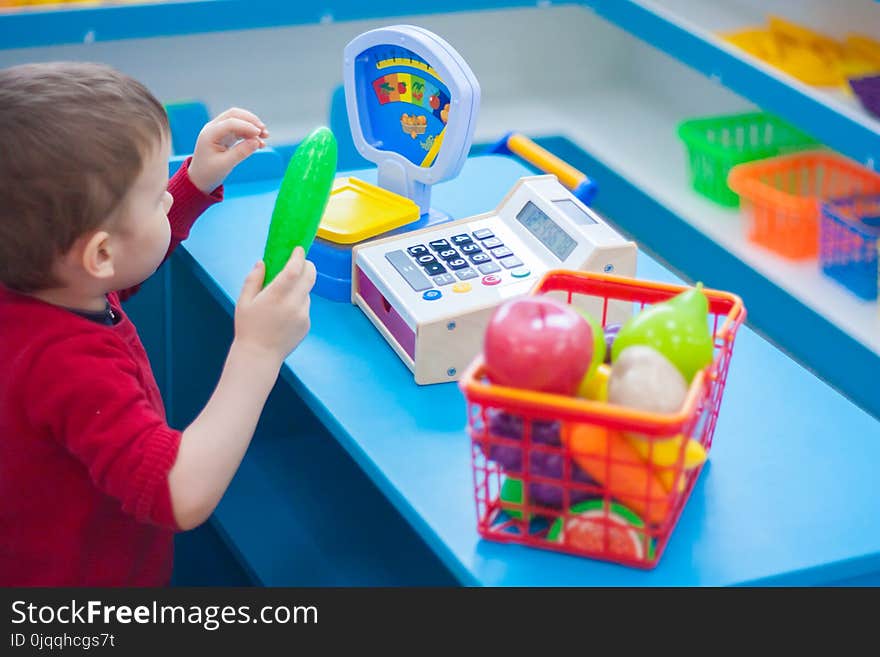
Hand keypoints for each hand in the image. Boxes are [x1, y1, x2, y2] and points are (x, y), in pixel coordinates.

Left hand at [187, 107, 268, 193]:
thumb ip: (241, 152)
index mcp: (209, 134)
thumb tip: (257, 141)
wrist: (200, 179)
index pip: (230, 123)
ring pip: (238, 120)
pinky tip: (260, 142)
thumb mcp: (225, 164)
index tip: (259, 134)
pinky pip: (240, 129)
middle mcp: (213, 128)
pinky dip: (250, 133)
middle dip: (251, 121)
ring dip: (252, 126)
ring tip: (265, 136)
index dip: (246, 126)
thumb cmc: (209, 173)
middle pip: (234, 115)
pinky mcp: (225, 135)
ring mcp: (219, 130)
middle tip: (264, 131)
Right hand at [233, 248, 315, 365]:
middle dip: (308, 266)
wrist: (260, 356)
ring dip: (300, 288)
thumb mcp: (244, 301)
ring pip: (307, 292)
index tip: (298, 249)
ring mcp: (303, 315)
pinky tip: (284, 315)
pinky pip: (305, 307)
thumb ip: (253, 279)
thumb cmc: (248, 328)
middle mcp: (294, 304)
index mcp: (276, 296)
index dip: (298, 257)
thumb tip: (263, 263)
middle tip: (301, 263)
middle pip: (310, 276)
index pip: (294, 269)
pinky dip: (298, 303)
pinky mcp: (307, 324)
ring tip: (282, 298)